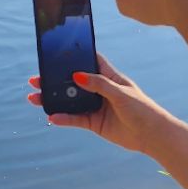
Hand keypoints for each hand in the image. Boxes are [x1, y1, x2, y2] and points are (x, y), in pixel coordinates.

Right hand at [25, 54, 173, 155]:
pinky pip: (75, 119)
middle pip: (73, 82)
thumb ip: (99, 84)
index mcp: (109, 77)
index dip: (74, 57)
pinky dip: (63, 118)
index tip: (55, 53)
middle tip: (36, 79)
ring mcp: (96, 106)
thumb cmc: (142, 108)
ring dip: (54, 99)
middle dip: (55, 80)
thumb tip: (76, 76)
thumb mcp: (120, 93)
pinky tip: (51, 117)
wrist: (151, 135)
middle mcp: (100, 90)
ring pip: (71, 101)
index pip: (90, 62)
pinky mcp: (94, 123)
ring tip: (35, 98)